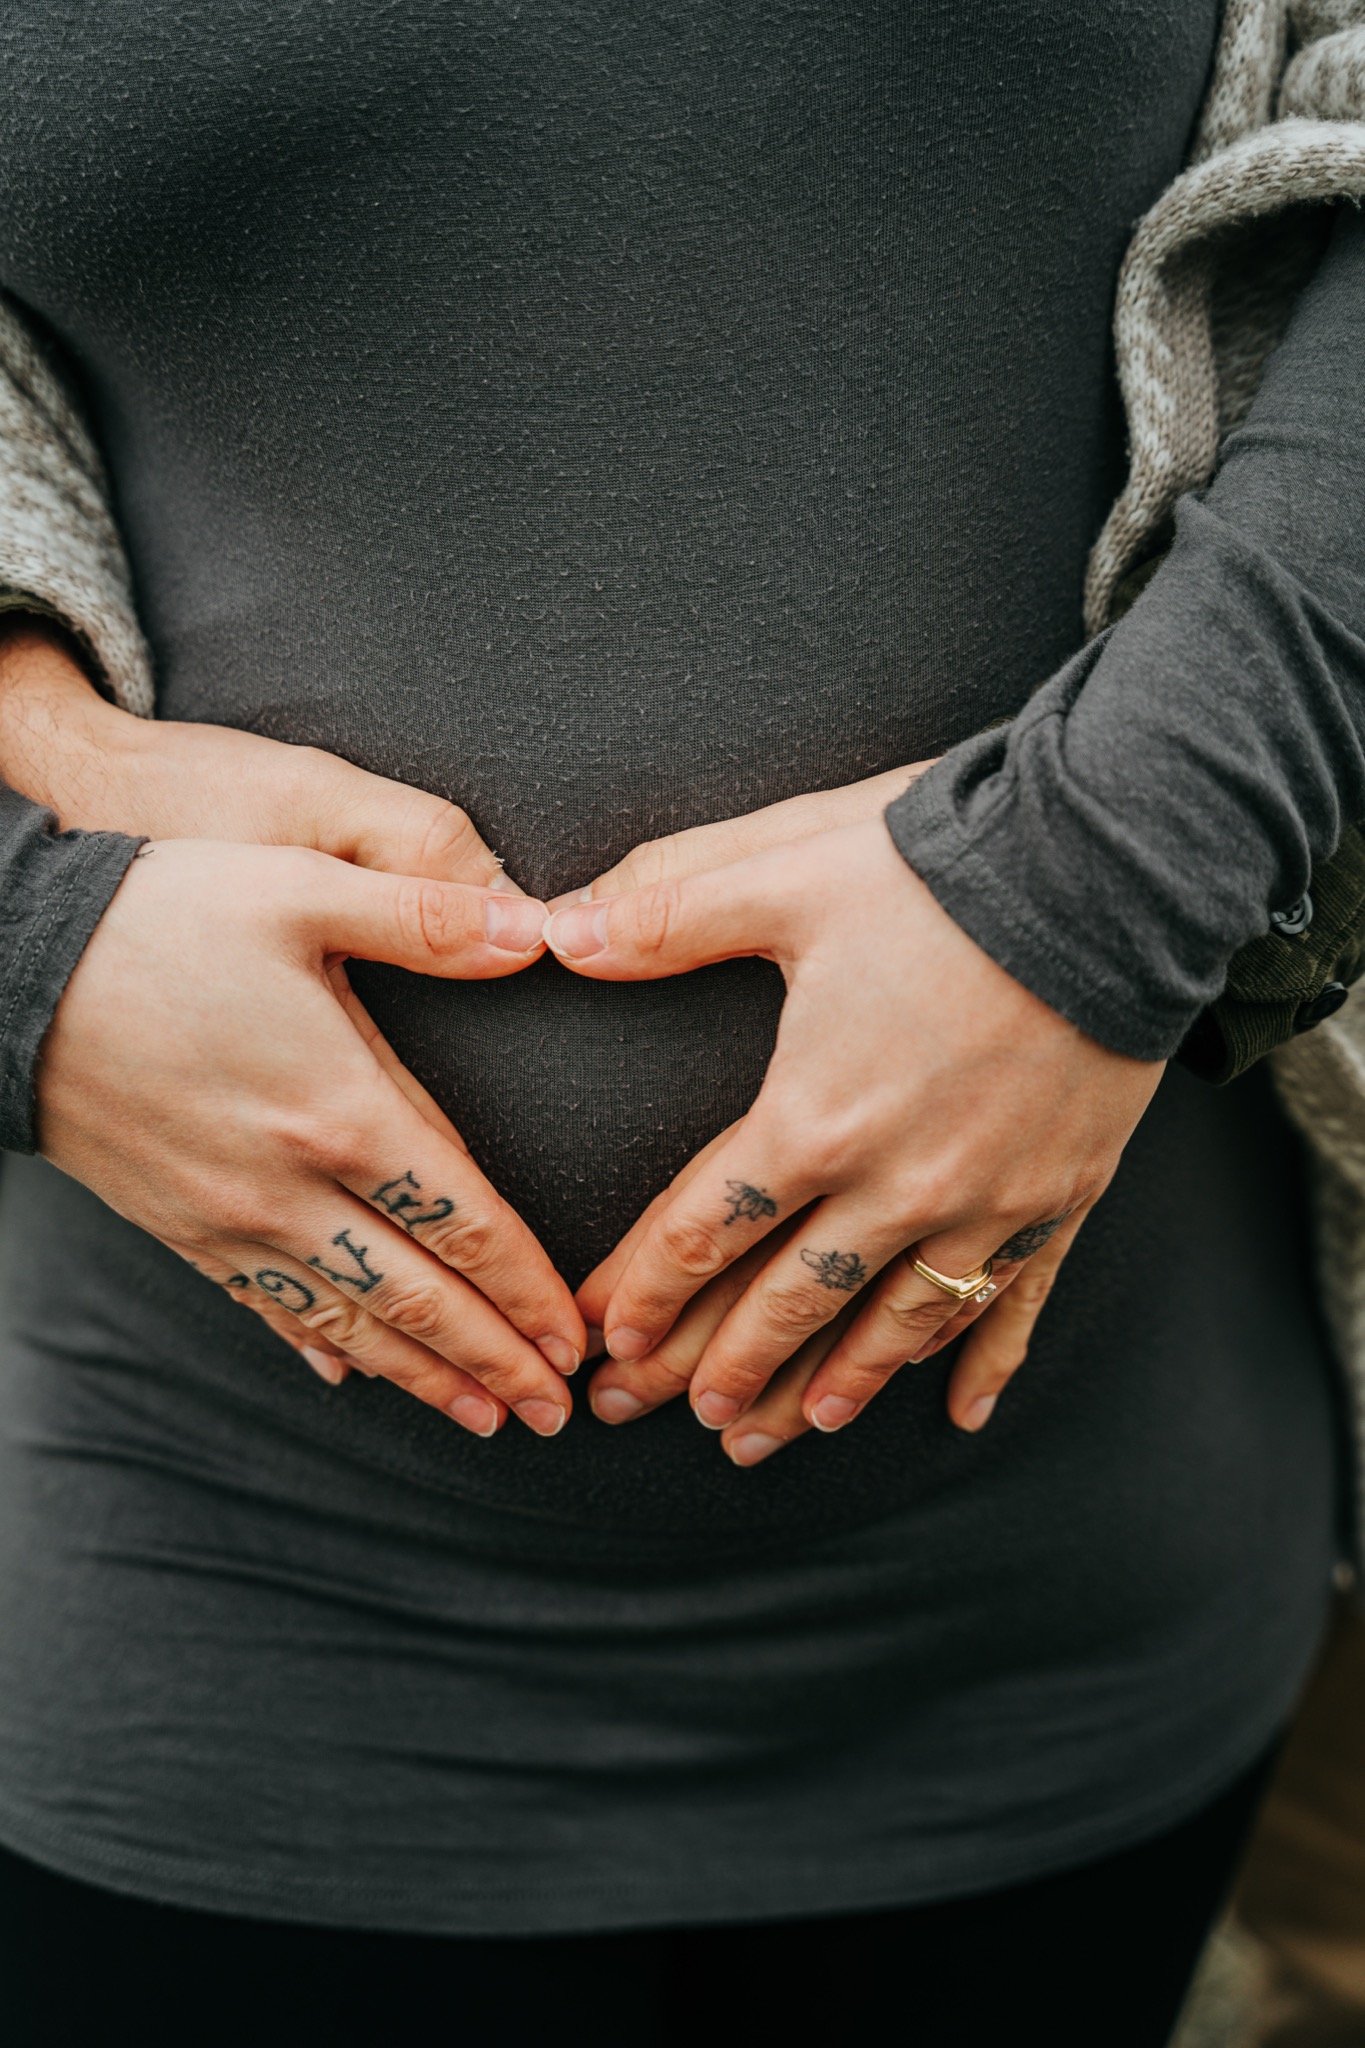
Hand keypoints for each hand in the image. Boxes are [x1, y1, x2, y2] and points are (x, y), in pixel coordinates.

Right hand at [3, 621, 582, 1420]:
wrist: (4, 971)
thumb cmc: (156, 919)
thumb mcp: (297, 886)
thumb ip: (423, 916)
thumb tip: (531, 932)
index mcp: (338, 1107)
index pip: (462, 1222)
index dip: (526, 1287)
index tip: (572, 1334)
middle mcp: (288, 1185)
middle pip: (417, 1296)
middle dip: (495, 1360)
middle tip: (557, 1410)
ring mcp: (227, 1218)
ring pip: (348, 1321)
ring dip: (424, 1376)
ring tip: (485, 1418)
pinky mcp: (177, 1225)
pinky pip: (263, 1305)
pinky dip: (317, 1344)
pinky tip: (347, 1371)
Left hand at [550, 789, 1161, 1449]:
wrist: (1116, 871)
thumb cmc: (941, 870)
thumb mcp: (785, 874)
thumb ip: (665, 914)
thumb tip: (559, 932)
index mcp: (813, 1115)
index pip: (706, 1229)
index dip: (648, 1290)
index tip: (609, 1340)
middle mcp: (896, 1183)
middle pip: (786, 1301)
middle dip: (716, 1364)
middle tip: (661, 1413)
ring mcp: (986, 1202)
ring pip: (892, 1325)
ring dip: (829, 1385)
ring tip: (777, 1432)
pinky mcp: (1062, 1196)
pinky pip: (1014, 1303)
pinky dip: (983, 1362)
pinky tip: (960, 1416)